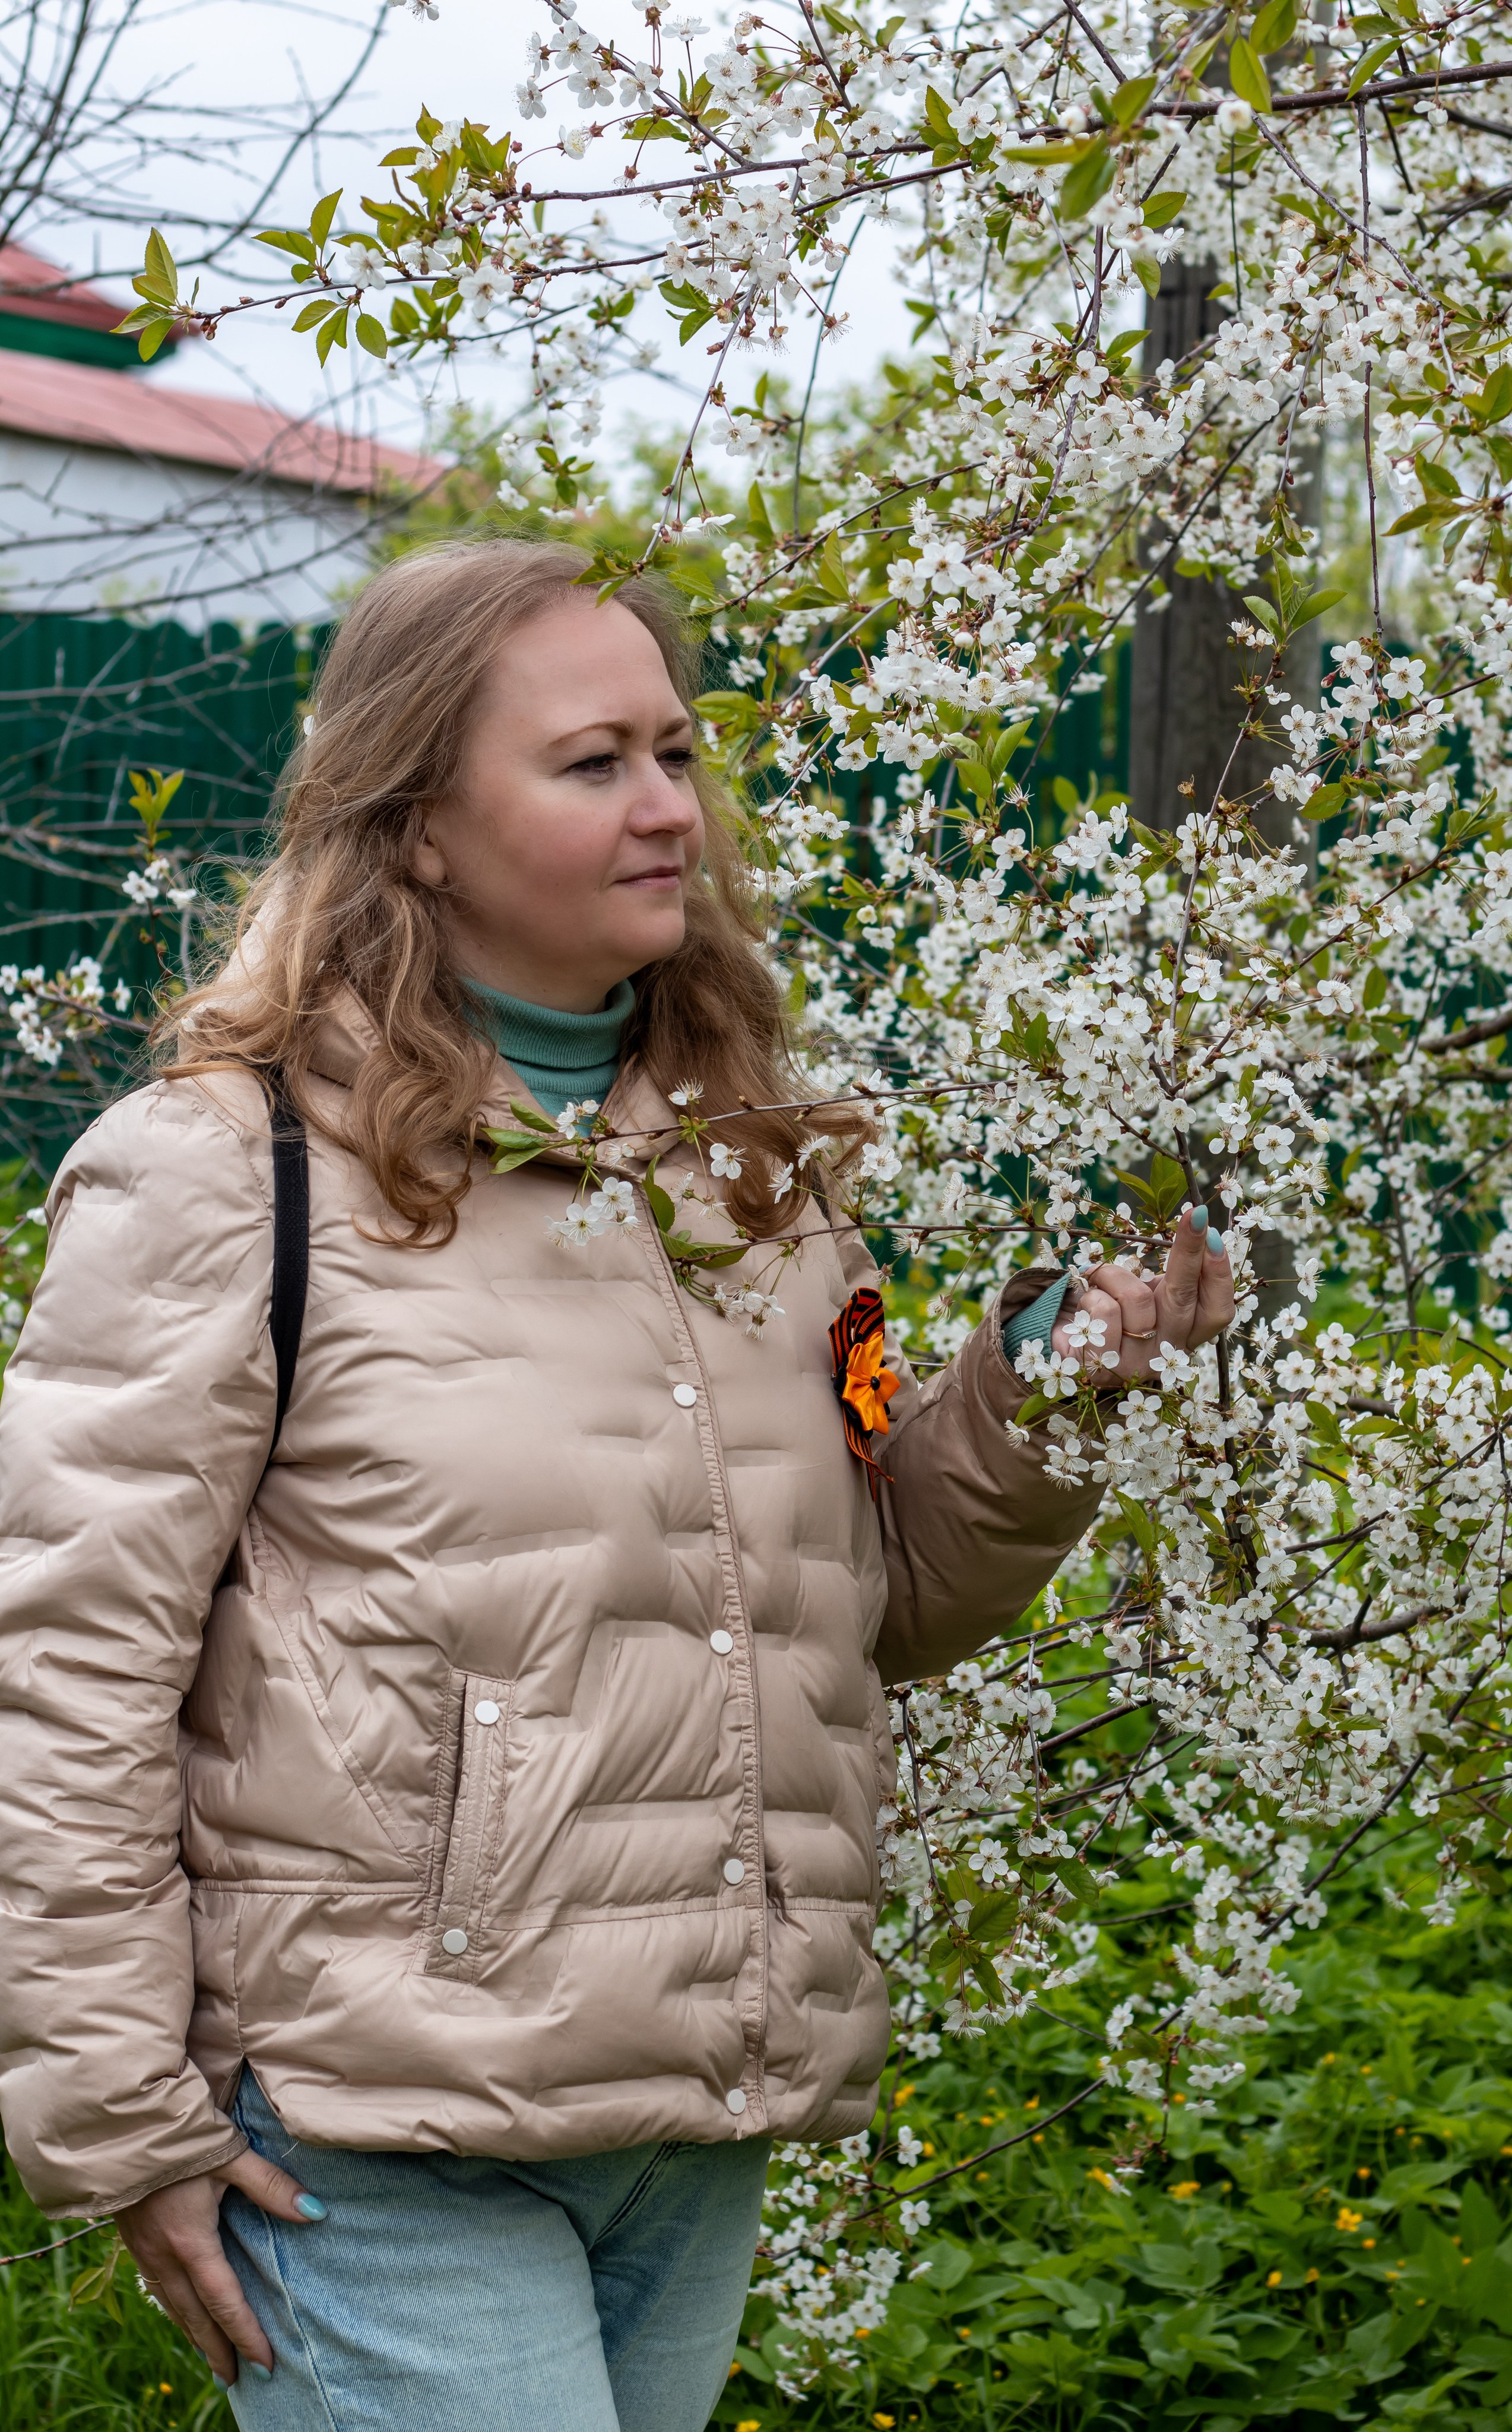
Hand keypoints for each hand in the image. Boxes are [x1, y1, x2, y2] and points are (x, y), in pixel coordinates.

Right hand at [116, 2144, 326, 2386]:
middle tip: (237, 2379)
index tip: (265, 2364)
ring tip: (211, 2357)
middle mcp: (164, 2255)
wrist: (119, 2124)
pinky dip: (172, 2308)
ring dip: (192, 2334)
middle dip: (217, 2350)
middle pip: (194, 2316)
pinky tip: (179, 2310)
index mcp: (191, 2242)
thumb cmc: (180, 2137)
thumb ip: (271, 2186)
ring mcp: (143, 2249)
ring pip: (170, 2305)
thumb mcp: (230, 2156)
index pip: (224, 2302)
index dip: (246, 2335)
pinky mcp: (132, 2237)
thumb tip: (316, 2213)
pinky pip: (154, 2287)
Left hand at [1050, 1204, 1234, 1385]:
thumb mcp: (1145, 1293)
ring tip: (1097, 1280)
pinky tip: (1084, 1306)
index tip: (1212, 1233)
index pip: (1216, 1309)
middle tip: (1195, 1214)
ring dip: (1112, 1275)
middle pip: (1184, 1299)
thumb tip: (1199, 1229)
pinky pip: (1104, 1310)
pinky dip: (1091, 1294)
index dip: (1218, 1274)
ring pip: (1137, 1297)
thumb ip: (1172, 1279)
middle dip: (1189, 1251)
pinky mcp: (1103, 1365)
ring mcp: (1136, 1364)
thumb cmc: (1107, 1311)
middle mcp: (1166, 1353)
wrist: (1057, 1343)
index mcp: (1184, 1334)